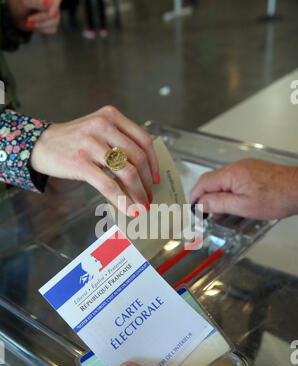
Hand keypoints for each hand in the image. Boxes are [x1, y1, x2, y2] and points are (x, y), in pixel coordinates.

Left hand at [9, 0, 60, 33]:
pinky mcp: (53, 24)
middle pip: (55, 12)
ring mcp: (55, 13)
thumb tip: (47, 2)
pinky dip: (42, 29)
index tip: (50, 15)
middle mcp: (53, 3)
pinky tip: (34, 25)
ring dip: (40, 24)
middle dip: (41, 18)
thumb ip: (36, 2)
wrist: (18, 16)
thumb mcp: (24, 2)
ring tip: (29, 23)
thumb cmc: (20, 5)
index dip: (54, 7)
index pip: (57, 0)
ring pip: (55, 22)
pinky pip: (53, 29)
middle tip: (29, 20)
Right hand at [30, 106, 158, 215]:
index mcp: (111, 116)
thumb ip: (119, 142)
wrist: (40, 144)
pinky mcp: (80, 162)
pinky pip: (108, 185)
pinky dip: (122, 200)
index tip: (156, 178)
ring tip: (141, 205)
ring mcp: (91, 143)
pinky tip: (128, 209)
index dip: (154, 162)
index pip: (144, 140)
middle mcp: (103, 126)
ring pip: (127, 172)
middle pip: (138, 158)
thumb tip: (143, 173)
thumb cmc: (73, 141)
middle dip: (147, 182)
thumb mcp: (97, 130)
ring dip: (138, 193)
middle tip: (149, 196)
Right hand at [189, 158, 297, 219]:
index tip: (191, 207)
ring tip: (218, 213)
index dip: (194, 195)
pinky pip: (233, 180)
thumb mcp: (242, 206)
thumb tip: (200, 203)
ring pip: (223, 181)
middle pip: (212, 180)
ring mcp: (246, 167)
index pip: (204, 182)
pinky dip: (228, 192)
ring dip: (217, 196)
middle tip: (202, 212)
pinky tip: (232, 204)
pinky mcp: (253, 170)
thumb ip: (218, 203)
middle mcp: (237, 166)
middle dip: (205, 197)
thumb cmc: (277, 197)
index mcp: (232, 174)